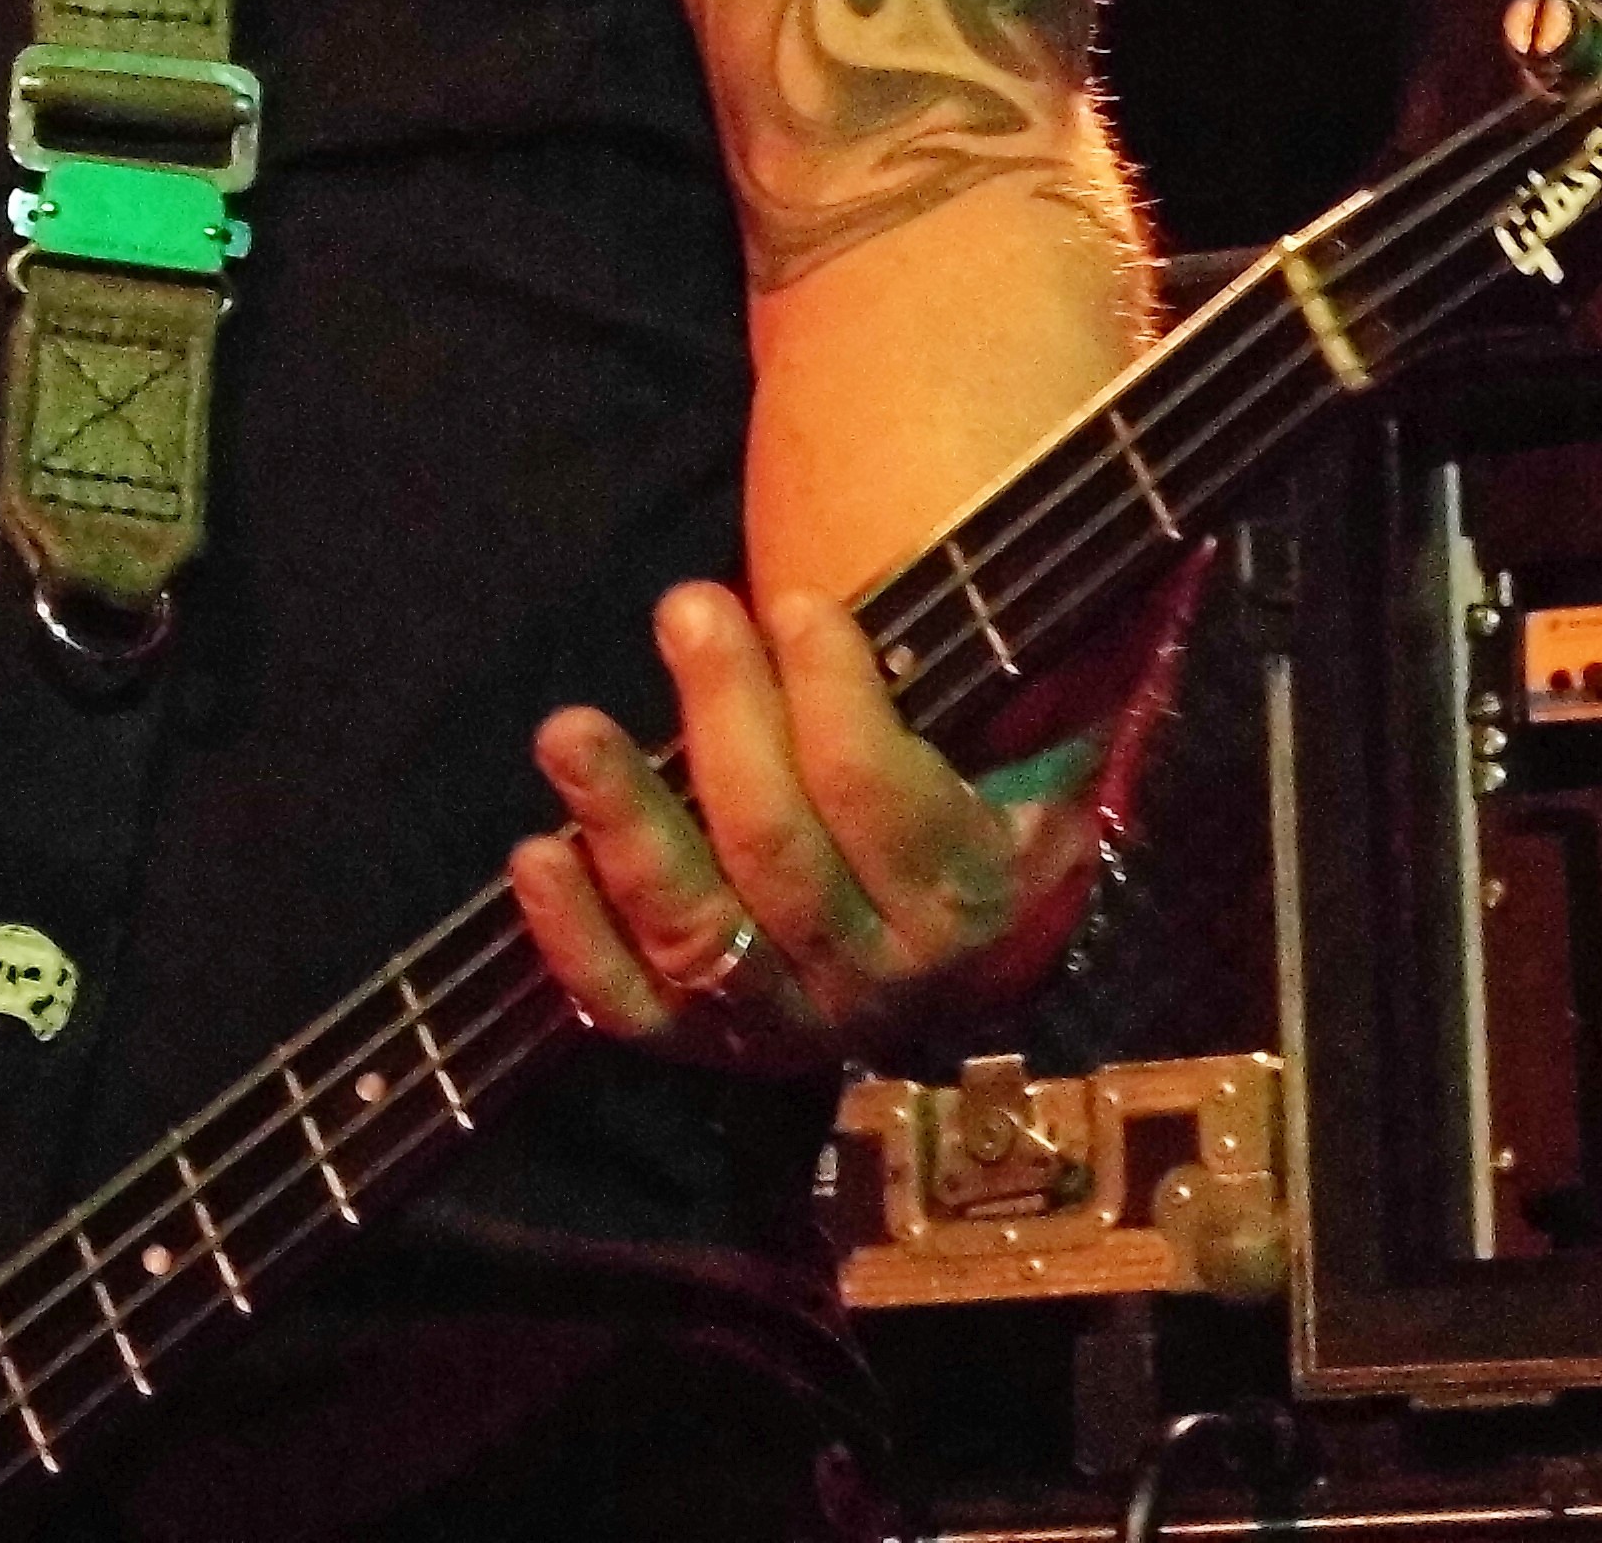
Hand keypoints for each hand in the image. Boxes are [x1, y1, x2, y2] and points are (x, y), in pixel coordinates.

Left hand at [506, 581, 1101, 1075]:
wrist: (945, 922)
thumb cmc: (968, 770)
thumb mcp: (1029, 717)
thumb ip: (1030, 660)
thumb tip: (1064, 558)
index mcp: (980, 891)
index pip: (893, 803)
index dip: (837, 702)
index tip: (798, 602)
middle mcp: (888, 979)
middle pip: (783, 855)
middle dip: (725, 723)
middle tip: (686, 607)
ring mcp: (790, 1021)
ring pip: (700, 933)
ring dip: (627, 824)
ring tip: (571, 727)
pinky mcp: (707, 1043)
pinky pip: (633, 1012)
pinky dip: (575, 940)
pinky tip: (536, 854)